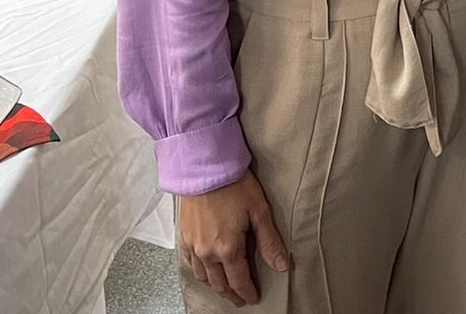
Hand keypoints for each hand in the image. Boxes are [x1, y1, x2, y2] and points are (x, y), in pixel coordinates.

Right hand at [178, 172, 287, 306]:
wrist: (204, 167)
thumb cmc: (233, 184)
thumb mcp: (259, 211)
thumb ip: (269, 241)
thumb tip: (281, 266)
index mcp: (228, 249)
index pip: (239, 281)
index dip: (247, 292)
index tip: (253, 298)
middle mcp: (208, 252)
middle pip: (220, 283)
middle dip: (232, 294)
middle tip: (240, 299)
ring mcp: (193, 245)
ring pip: (204, 276)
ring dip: (216, 285)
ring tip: (225, 288)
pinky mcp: (184, 236)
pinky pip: (191, 263)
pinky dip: (200, 272)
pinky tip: (205, 270)